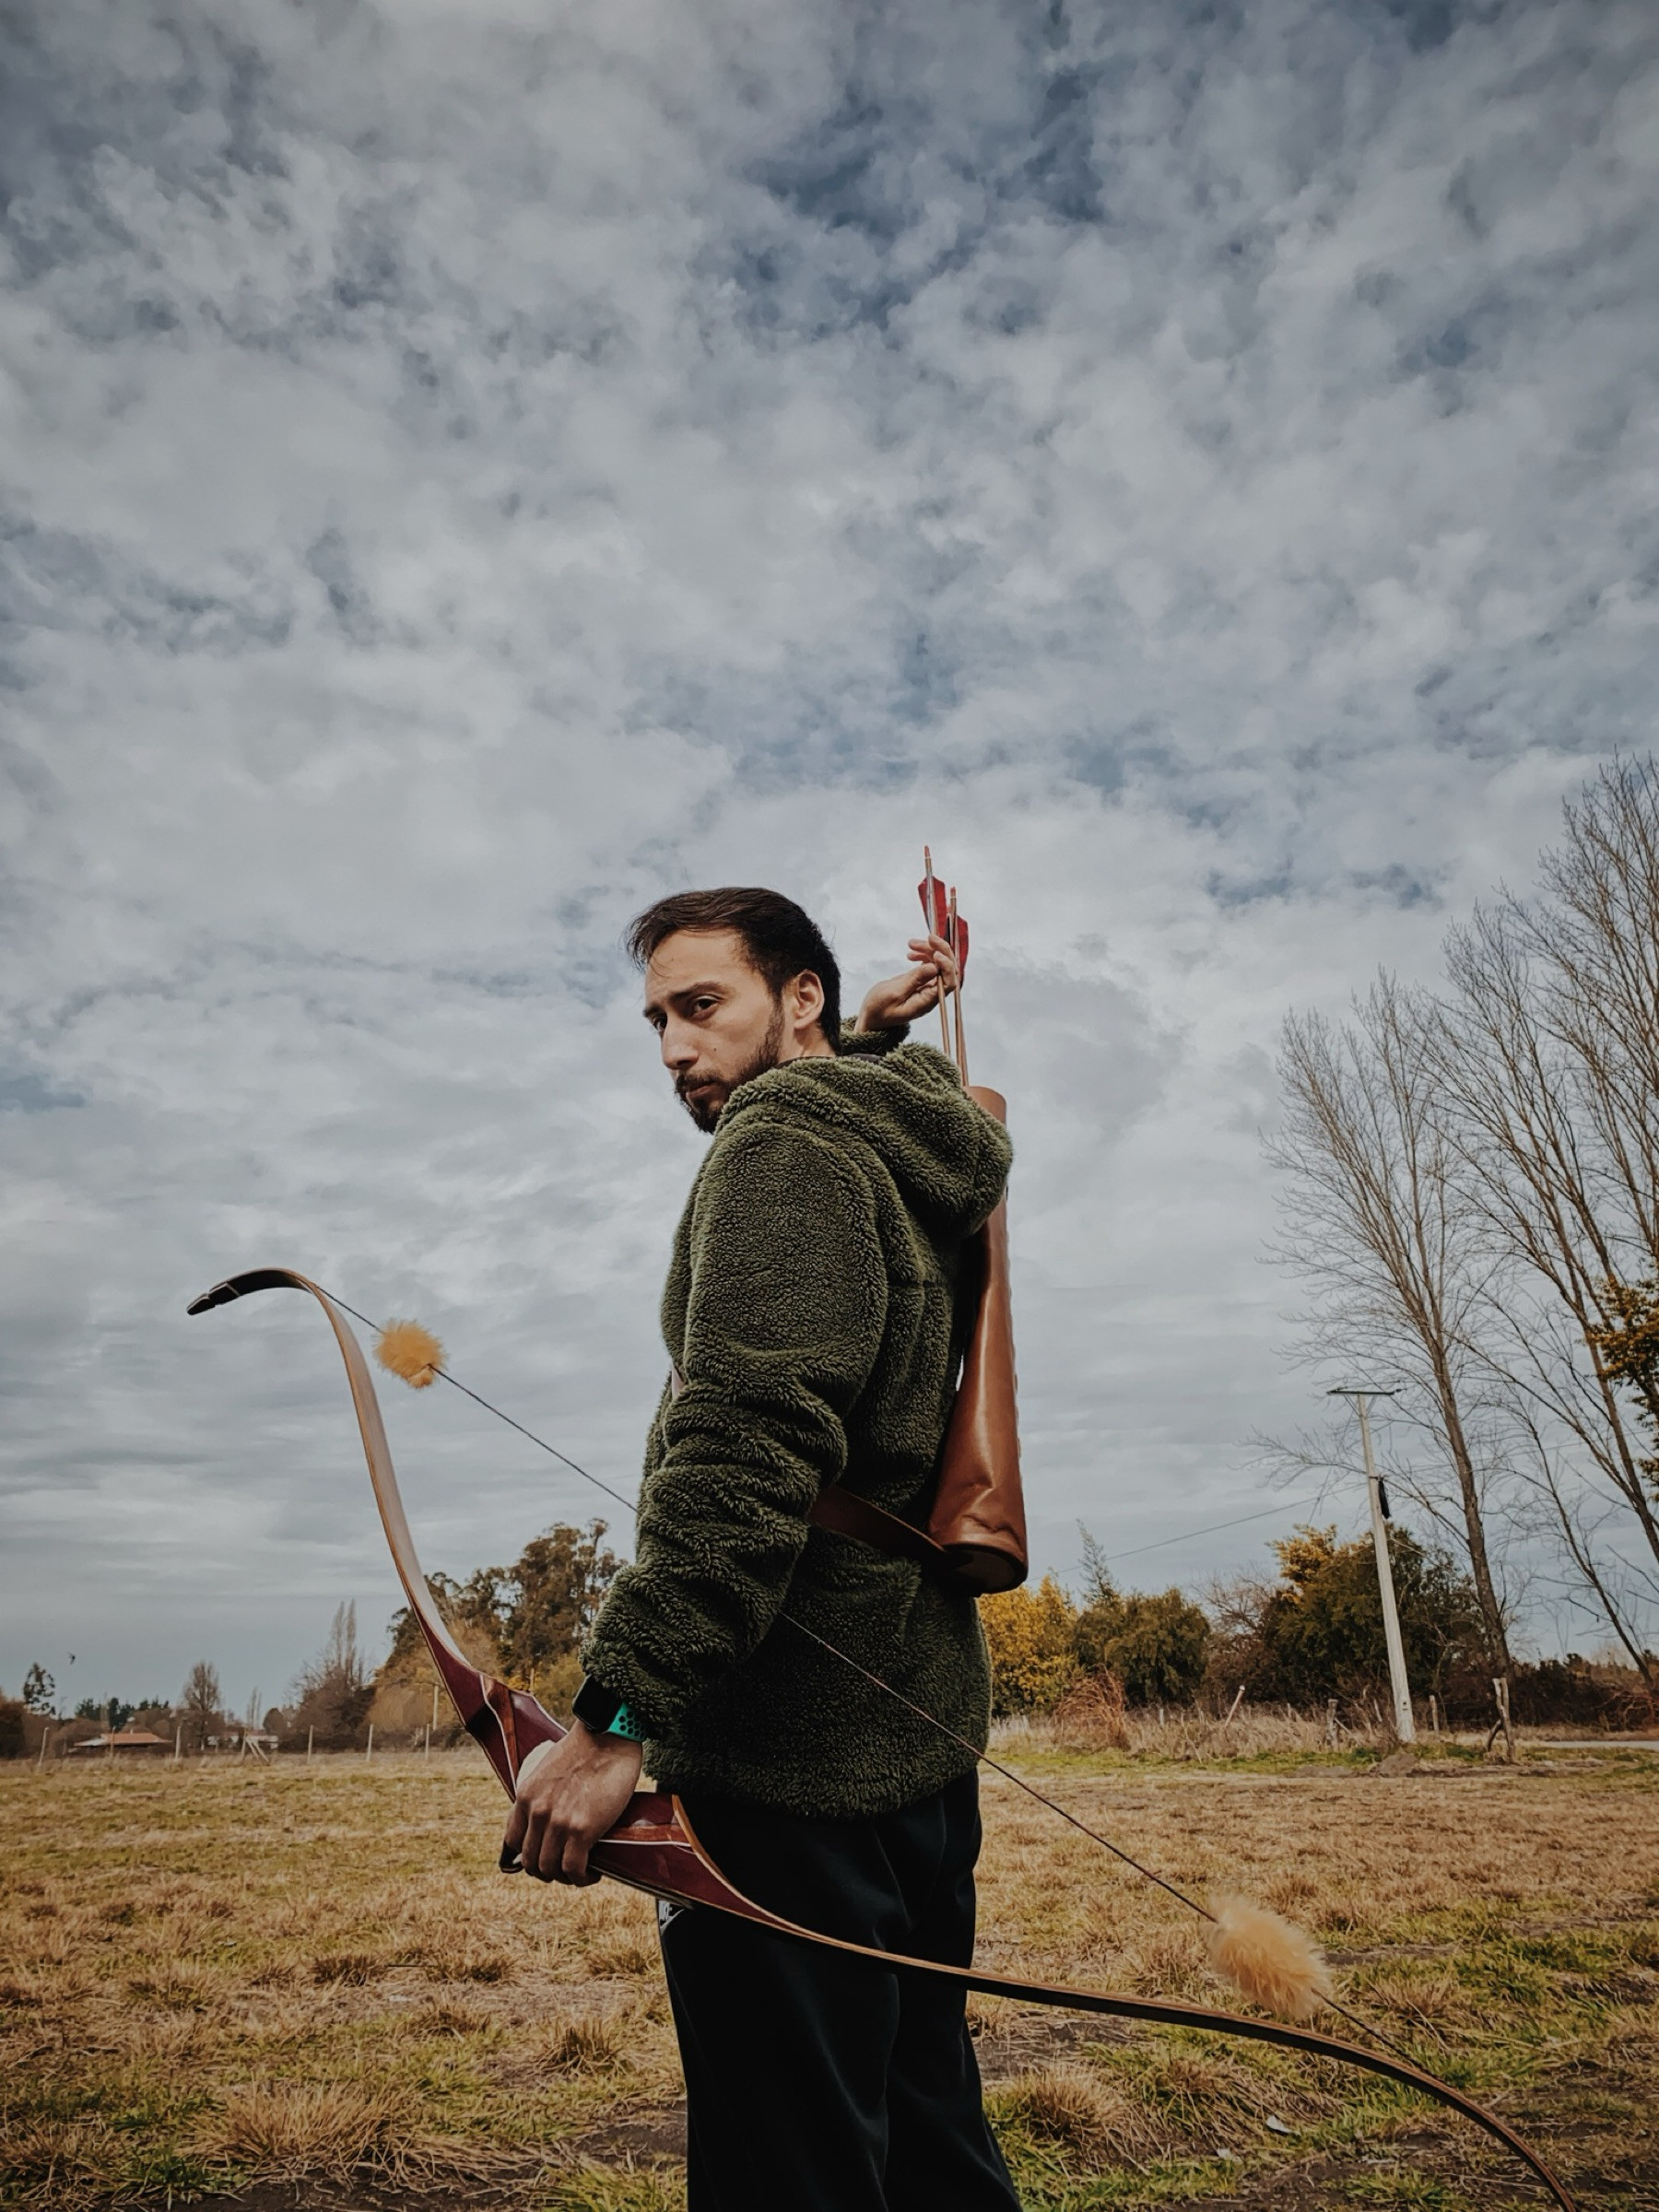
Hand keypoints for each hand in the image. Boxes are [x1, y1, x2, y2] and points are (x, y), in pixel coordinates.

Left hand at [500, 1727, 642, 1884]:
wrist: (609, 1735)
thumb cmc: (587, 1747)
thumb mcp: (549, 1768)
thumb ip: (544, 1792)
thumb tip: (554, 1811)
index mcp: (526, 1796)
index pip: (512, 1841)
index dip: (527, 1855)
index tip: (544, 1855)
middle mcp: (536, 1812)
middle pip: (530, 1862)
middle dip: (547, 1871)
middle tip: (566, 1867)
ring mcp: (558, 1822)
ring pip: (549, 1870)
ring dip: (565, 1878)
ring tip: (581, 1872)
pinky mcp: (582, 1830)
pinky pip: (573, 1869)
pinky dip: (581, 1879)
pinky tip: (592, 1874)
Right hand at [856, 933, 958, 1031]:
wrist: (871, 1016)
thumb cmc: (879, 1010)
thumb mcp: (893, 994)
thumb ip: (914, 980)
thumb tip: (934, 967)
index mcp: (927, 1001)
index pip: (948, 983)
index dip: (947, 965)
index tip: (935, 953)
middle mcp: (931, 994)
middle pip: (947, 970)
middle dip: (940, 951)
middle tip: (928, 937)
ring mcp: (927, 987)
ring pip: (938, 964)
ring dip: (929, 950)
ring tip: (911, 943)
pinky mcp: (920, 981)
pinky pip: (929, 965)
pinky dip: (923, 955)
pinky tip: (911, 952)